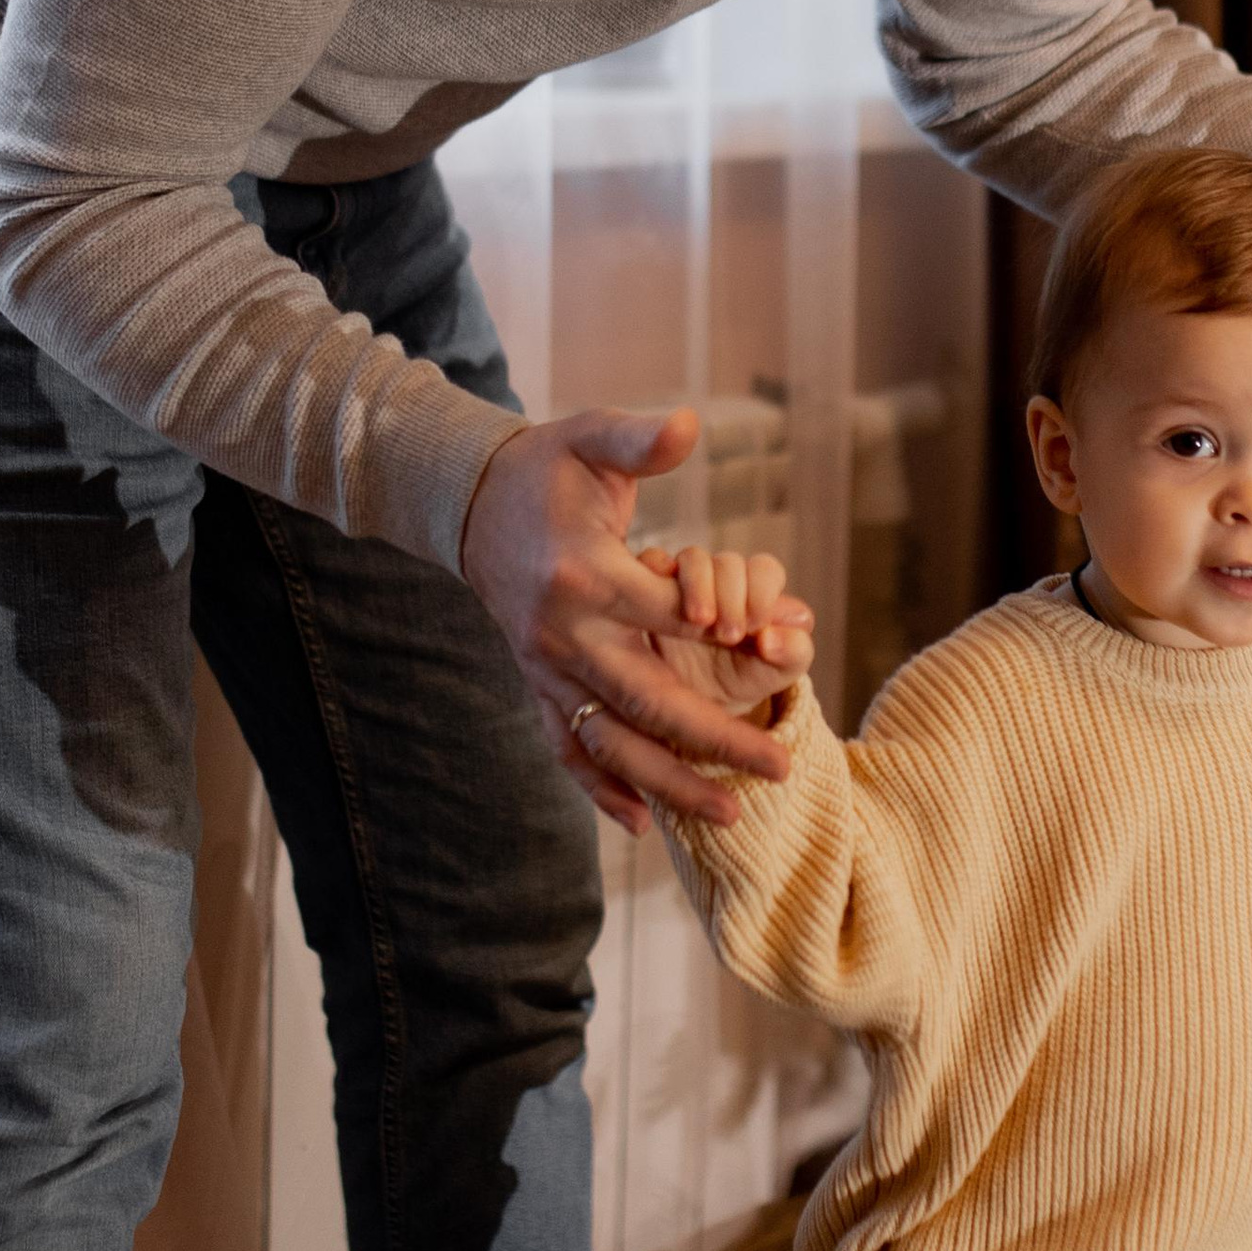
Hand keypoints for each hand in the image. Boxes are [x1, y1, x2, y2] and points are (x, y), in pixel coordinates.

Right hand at [459, 406, 792, 835]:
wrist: (469, 506)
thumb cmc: (545, 469)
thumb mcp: (589, 437)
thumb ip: (640, 440)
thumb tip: (692, 424)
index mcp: (584, 573)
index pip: (667, 616)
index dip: (724, 633)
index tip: (778, 648)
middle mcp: (562, 634)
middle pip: (648, 699)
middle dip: (717, 739)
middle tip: (782, 764)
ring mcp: (545, 669)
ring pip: (611, 742)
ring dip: (670, 784)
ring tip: (732, 815)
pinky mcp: (536, 687)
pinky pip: (567, 749)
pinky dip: (601, 792)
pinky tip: (646, 826)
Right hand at [635, 543, 815, 716]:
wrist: (696, 710)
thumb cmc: (745, 680)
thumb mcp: (776, 673)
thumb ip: (793, 651)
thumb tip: (782, 631)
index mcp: (757, 591)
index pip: (764, 570)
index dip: (763, 592)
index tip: (758, 626)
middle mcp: (721, 580)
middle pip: (728, 563)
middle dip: (731, 595)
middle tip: (729, 635)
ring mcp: (685, 582)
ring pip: (692, 559)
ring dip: (699, 585)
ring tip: (700, 621)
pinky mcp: (650, 587)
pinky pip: (652, 562)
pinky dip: (658, 570)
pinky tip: (659, 601)